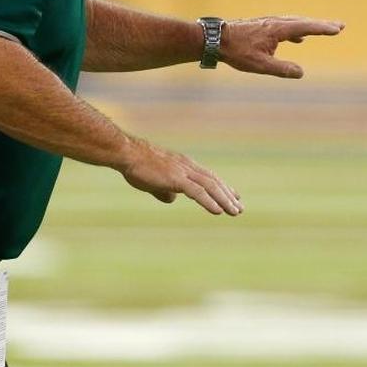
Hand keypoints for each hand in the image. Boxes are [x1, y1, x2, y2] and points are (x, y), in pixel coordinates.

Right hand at [119, 137, 242, 215]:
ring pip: (210, 187)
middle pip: (214, 181)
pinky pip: (197, 192)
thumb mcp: (154, 181)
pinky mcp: (176, 178)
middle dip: (228, 195)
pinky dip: (210, 201)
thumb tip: (172, 199)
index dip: (222, 187)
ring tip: (235, 212)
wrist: (127, 154)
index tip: (234, 196)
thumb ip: (164, 190)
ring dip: (224, 200)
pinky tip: (218, 211)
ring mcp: (183, 171)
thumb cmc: (137, 166)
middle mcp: (188, 166)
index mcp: (184, 165)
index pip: (209, 177)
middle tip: (239, 209)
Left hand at [219, 16, 344, 78]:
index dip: (322, 28)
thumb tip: (301, 73)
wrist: (214, 39)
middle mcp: (275, 22)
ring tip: (324, 29)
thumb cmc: (236, 51)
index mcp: (277, 29)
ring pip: (294, 22)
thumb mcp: (260, 65)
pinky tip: (298, 38)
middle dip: (322, 24)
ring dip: (310, 26)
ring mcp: (268, 23)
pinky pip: (285, 27)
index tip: (337, 28)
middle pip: (303, 22)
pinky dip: (296, 30)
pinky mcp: (262, 26)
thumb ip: (282, 69)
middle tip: (340, 25)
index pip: (305, 27)